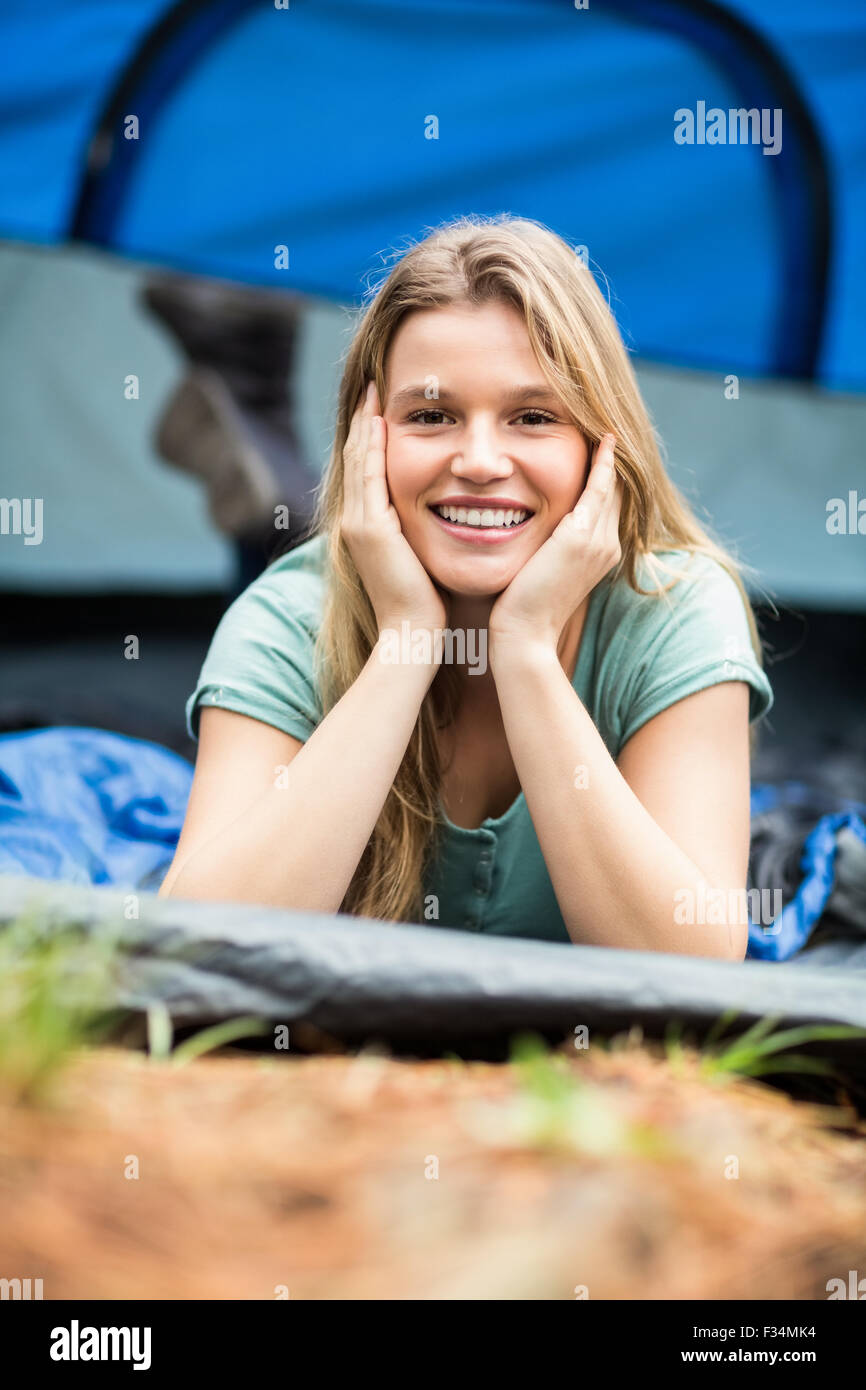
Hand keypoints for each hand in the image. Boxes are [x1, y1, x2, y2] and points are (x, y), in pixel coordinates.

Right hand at [340, 381, 447, 636]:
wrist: (411, 635)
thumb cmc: (426, 607)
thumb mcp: (422, 561)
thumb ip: (424, 537)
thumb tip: (448, 522)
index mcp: (368, 528)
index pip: (367, 472)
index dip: (372, 439)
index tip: (384, 410)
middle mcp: (355, 521)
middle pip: (355, 458)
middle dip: (364, 422)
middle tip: (373, 388)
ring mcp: (357, 523)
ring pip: (356, 460)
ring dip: (364, 423)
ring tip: (373, 392)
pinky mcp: (368, 527)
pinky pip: (367, 473)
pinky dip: (370, 444)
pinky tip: (379, 418)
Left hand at [489, 433, 622, 650]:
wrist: (524, 636)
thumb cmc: (520, 611)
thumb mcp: (539, 572)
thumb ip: (545, 550)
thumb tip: (530, 536)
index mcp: (599, 553)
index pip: (606, 503)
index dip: (604, 476)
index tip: (598, 449)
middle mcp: (607, 545)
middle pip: (616, 490)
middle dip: (612, 460)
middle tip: (606, 426)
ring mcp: (599, 541)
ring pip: (612, 485)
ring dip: (610, 455)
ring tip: (605, 426)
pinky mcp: (582, 536)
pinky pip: (599, 487)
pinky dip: (602, 463)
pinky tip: (603, 440)